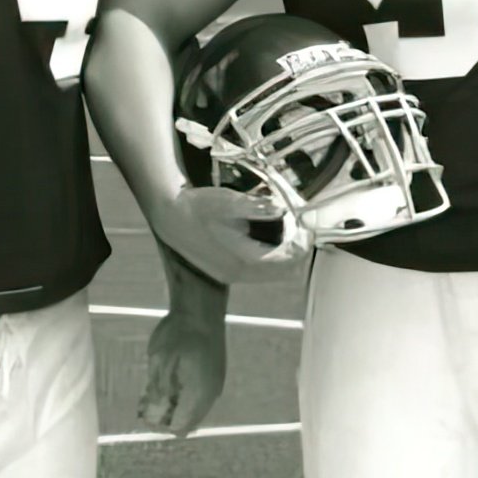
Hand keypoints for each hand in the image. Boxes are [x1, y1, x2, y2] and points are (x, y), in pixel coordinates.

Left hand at [138, 311, 227, 437]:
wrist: (201, 308)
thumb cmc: (178, 333)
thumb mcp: (159, 360)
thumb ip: (157, 389)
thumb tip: (154, 411)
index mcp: (199, 393)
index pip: (181, 426)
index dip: (162, 425)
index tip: (146, 414)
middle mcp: (211, 393)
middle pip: (190, 420)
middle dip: (169, 417)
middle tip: (149, 404)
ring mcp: (215, 382)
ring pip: (195, 407)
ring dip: (177, 405)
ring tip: (156, 391)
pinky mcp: (214, 372)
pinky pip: (200, 393)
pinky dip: (185, 394)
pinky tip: (170, 381)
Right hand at [149, 185, 310, 285]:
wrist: (168, 215)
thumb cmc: (197, 207)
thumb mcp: (230, 202)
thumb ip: (259, 207)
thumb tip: (283, 210)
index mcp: (242, 261)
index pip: (286, 262)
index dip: (302, 245)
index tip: (309, 229)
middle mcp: (237, 274)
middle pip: (280, 273)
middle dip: (295, 253)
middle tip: (303, 232)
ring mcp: (229, 275)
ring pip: (269, 274)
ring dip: (283, 258)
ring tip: (291, 235)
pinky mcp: (223, 270)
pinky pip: (256, 272)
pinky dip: (269, 260)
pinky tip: (269, 242)